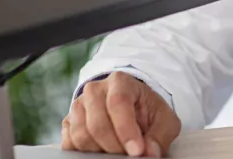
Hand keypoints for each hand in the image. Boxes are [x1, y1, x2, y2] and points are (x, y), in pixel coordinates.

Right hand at [61, 72, 180, 156]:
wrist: (132, 107)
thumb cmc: (147, 112)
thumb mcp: (164, 120)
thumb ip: (160, 135)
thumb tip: (148, 153)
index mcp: (120, 81)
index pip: (118, 103)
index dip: (126, 130)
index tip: (137, 151)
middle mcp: (95, 90)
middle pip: (97, 124)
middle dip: (115, 146)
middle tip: (129, 155)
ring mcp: (78, 105)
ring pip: (81, 135)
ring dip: (100, 151)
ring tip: (117, 152)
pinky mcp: (69, 122)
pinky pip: (69, 143)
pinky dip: (84, 153)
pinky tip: (101, 151)